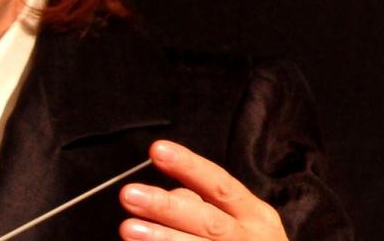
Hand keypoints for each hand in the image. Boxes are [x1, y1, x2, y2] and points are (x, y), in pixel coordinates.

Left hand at [118, 140, 287, 239]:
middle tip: (130, 195)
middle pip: (207, 221)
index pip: (219, 184)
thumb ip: (205, 203)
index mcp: (254, 214)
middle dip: (167, 207)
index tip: (157, 151)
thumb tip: (171, 193)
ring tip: (129, 229)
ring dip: (162, 238)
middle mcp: (249, 238)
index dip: (189, 166)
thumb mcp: (240, 220)